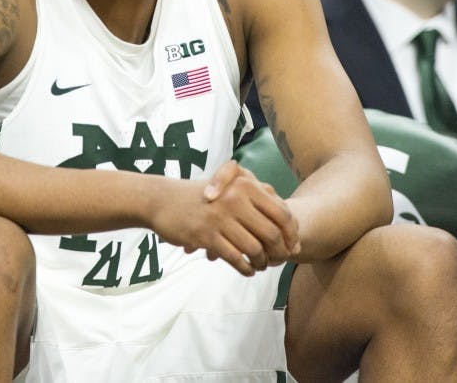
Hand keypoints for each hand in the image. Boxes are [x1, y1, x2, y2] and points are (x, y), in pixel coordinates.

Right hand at [152, 161, 299, 275]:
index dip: (291, 234)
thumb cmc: (203, 197)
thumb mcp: (231, 187)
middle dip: (279, 253)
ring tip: (261, 266)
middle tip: (279, 261)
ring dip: (262, 263)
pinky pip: (235, 258)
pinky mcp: (206, 235)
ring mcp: (220, 218)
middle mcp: (236, 199)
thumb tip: (291, 229)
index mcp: (246, 185)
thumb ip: (261, 202)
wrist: (163, 201)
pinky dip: (246, 268)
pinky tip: (248, 270)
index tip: (292, 247)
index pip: (282, 214)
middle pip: (272, 234)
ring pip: (254, 249)